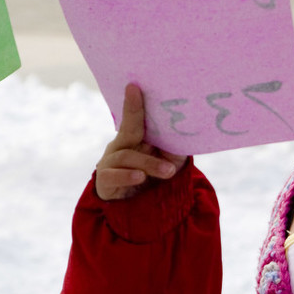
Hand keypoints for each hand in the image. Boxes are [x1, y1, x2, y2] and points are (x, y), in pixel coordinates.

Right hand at [95, 84, 187, 200]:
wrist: (140, 206)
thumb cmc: (154, 175)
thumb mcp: (170, 161)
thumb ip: (175, 147)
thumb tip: (188, 129)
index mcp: (134, 138)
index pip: (134, 118)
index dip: (133, 103)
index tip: (134, 86)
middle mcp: (119, 146)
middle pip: (128, 129)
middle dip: (134, 113)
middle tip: (138, 96)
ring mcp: (110, 162)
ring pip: (127, 157)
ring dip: (149, 164)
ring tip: (168, 171)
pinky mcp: (105, 181)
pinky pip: (113, 175)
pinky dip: (126, 176)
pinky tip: (139, 177)